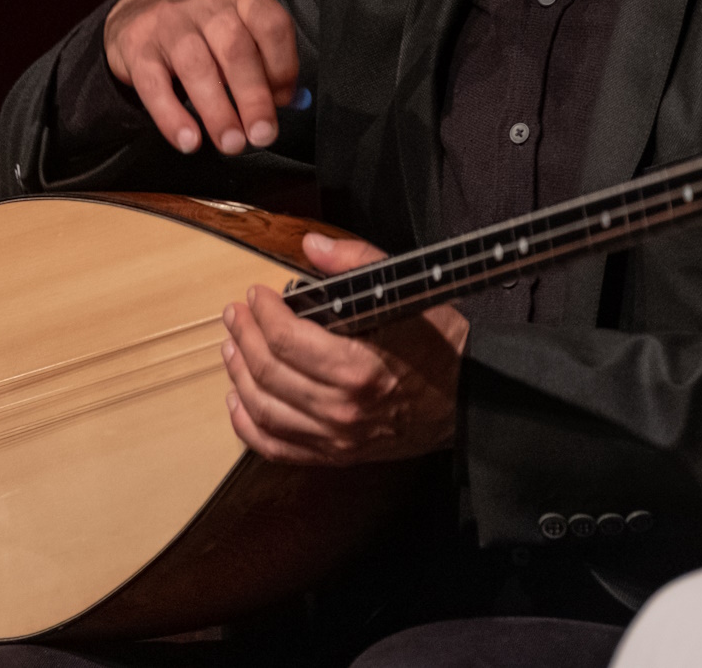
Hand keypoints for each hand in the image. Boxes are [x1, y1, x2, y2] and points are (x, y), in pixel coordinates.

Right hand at [103, 0, 300, 155]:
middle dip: (253, 97)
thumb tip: (289, 102)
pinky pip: (154, 84)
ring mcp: (169, 24)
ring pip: (196, 66)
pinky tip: (188, 140)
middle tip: (261, 135)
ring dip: (217, 111)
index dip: (283, 67)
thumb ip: (264, 64)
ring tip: (231, 143)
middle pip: (235, 49)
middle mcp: (206, 5)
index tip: (283, 101)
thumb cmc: (200, 28)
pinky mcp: (137, 49)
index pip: (272, 26)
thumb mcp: (237, 30)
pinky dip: (172, 116)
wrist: (136, 10)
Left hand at [221, 231, 467, 465]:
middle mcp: (342, 410)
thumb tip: (310, 245)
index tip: (256, 293)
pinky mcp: (335, 456)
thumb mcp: (407, 292)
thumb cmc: (440, 344)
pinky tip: (237, 400)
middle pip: (268, 373)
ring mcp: (337, 439)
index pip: (287, 340)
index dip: (263, 313)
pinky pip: (276, 447)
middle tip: (235, 313)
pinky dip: (247, 425)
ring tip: (231, 347)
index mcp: (359, 368)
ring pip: (264, 410)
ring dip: (238, 375)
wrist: (470, 399)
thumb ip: (357, 262)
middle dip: (244, 337)